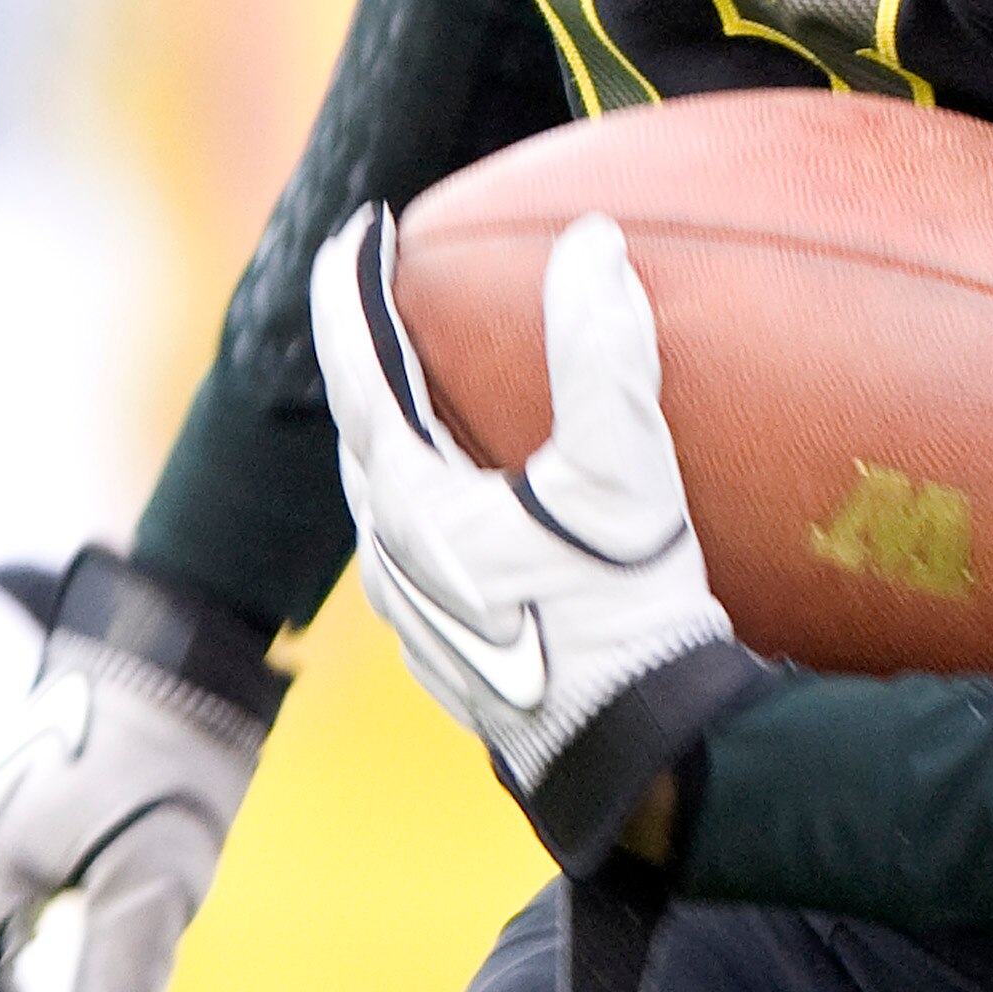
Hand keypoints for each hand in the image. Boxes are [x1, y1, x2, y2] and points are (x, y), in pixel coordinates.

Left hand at [310, 204, 749, 865]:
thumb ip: (603, 355)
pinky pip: (429, 553)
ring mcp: (417, 620)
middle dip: (373, 360)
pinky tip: (497, 504)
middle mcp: (393, 564)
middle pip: (364, 436)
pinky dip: (447, 500)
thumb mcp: (624, 478)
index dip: (353, 288)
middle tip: (394, 298)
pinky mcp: (454, 660)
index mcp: (411, 507)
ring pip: (388, 502)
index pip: (358, 369)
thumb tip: (590, 246)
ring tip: (440, 393)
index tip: (361, 227)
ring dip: (406, 437)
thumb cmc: (625, 623)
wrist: (639, 764)